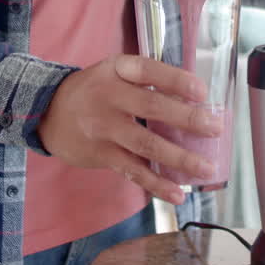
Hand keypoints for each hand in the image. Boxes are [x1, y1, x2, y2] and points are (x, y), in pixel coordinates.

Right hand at [37, 54, 222, 204]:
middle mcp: (110, 97)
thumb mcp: (113, 71)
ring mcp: (104, 128)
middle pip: (152, 107)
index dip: (176, 80)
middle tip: (215, 129)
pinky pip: (133, 171)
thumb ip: (146, 80)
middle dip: (187, 119)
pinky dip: (157, 184)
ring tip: (205, 168)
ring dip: (179, 158)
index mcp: (116, 70)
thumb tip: (195, 100)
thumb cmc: (94, 90)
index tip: (202, 92)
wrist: (48, 112)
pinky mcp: (102, 154)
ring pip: (146, 144)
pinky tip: (178, 194)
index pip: (148, 70)